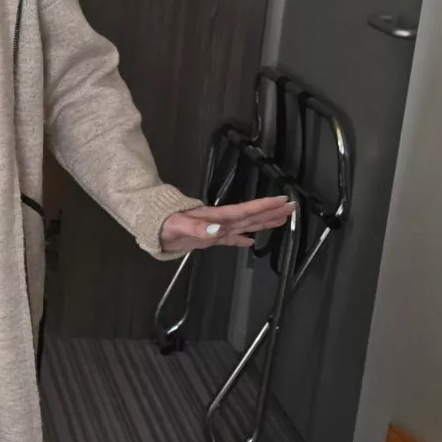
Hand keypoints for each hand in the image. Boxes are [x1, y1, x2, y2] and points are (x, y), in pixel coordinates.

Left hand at [159, 196, 295, 253]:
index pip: (244, 211)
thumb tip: (220, 229)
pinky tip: (251, 240)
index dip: (263, 206)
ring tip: (281, 219)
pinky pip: (230, 238)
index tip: (282, 201)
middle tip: (292, 207)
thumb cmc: (162, 225)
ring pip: (244, 225)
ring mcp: (215, 229)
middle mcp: (219, 222)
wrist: (150, 227)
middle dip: (270, 211)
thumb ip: (198, 228)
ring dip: (262, 222)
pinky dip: (242, 239)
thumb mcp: (177, 226)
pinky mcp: (208, 238)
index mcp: (216, 217)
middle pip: (250, 216)